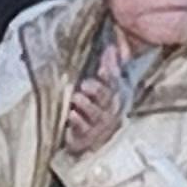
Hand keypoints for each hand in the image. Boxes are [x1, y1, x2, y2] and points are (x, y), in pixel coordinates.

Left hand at [57, 38, 128, 158]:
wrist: (91, 140)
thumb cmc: (97, 108)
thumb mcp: (104, 86)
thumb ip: (109, 67)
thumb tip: (111, 46)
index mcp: (115, 96)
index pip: (114, 83)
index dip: (109, 75)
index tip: (101, 69)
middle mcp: (110, 111)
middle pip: (106, 99)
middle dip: (97, 91)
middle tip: (84, 85)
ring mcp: (100, 126)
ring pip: (96, 115)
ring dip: (86, 105)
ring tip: (76, 98)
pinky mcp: (88, 138)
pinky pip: (84, 130)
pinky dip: (78, 122)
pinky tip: (71, 115)